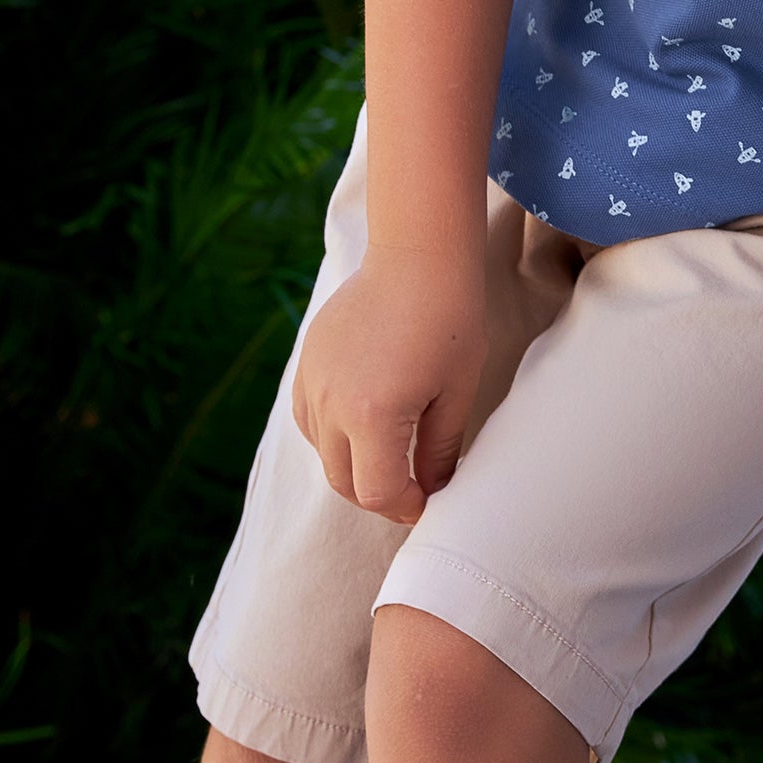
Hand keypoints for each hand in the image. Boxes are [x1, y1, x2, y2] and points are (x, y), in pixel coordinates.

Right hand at [292, 249, 486, 524]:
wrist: (417, 256)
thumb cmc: (449, 319)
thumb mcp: (456, 392)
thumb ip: (439, 450)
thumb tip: (432, 490)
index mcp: (371, 416)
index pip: (378, 492)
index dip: (406, 506)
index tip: (427, 499)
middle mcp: (330, 405)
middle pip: (345, 481)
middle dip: (379, 494)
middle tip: (413, 487)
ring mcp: (311, 384)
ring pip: (324, 453)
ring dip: (354, 466)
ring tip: (392, 455)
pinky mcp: (306, 365)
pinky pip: (309, 421)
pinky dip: (333, 436)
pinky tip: (363, 423)